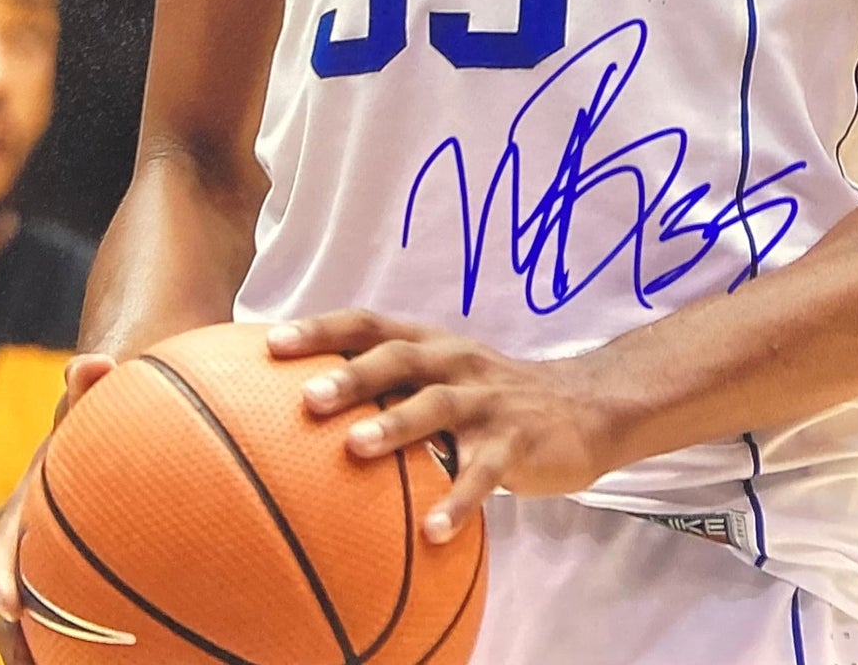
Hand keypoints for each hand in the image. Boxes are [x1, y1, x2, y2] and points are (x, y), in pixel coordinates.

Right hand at [0, 352, 115, 663]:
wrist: (108, 421)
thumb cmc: (99, 411)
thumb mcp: (92, 392)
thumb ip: (89, 377)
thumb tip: (92, 361)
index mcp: (26, 505)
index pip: (2, 543)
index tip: (9, 604)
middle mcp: (31, 542)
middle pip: (9, 598)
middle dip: (10, 634)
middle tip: (22, 659)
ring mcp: (51, 565)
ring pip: (35, 620)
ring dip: (37, 651)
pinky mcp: (77, 579)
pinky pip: (74, 618)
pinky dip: (78, 643)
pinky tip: (119, 656)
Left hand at [270, 311, 613, 542]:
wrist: (585, 407)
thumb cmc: (491, 399)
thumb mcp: (445, 379)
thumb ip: (391, 387)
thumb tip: (304, 408)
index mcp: (433, 346)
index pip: (371, 324)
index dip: (323, 330)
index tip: (272, 344)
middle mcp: (456, 364)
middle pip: (400, 359)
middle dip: (352, 376)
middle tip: (307, 398)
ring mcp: (487, 403)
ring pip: (437, 407)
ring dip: (395, 427)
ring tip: (355, 450)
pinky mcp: (517, 443)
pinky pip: (484, 474)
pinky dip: (458, 500)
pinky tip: (432, 532)